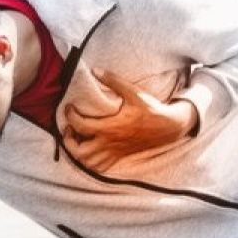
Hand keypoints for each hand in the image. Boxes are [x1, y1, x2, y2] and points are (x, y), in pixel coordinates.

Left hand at [62, 69, 197, 171]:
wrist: (168, 127)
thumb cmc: (150, 109)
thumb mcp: (133, 92)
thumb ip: (113, 81)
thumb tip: (95, 70)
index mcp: (111, 127)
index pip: (81, 126)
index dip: (70, 116)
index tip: (69, 108)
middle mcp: (110, 143)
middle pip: (80, 152)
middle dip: (69, 141)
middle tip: (69, 128)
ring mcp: (114, 152)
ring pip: (88, 163)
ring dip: (77, 152)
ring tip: (77, 139)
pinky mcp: (119, 156)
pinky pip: (100, 167)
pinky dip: (89, 162)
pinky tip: (89, 149)